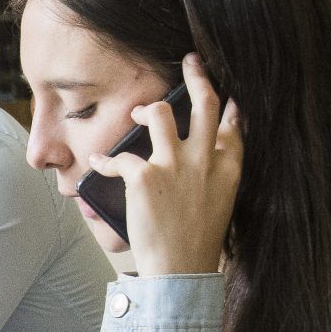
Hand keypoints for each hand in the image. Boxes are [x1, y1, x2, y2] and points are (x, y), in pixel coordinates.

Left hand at [87, 53, 241, 276]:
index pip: (234, 124)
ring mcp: (175, 164)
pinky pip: (119, 156)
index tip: (226, 91)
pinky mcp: (145, 176)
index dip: (229, 103)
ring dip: (143, 110)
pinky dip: (104, 160)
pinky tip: (96, 163)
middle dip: (197, 77)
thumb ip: (217, 174)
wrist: (181, 269)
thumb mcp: (221, 203)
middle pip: (204, 103)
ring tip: (135, 115)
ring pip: (158, 113)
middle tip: (191, 62)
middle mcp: (205, 159)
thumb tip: (211, 154)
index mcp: (228, 168)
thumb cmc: (198, 241)